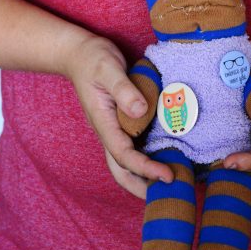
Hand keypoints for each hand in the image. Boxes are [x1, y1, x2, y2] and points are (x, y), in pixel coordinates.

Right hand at [63, 33, 173, 192]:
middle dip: (142, 187)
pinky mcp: (122, 121)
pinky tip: (166, 154)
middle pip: (121, 170)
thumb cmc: (92, 59)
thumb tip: (142, 109)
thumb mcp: (108, 69)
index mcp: (104, 123)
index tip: (167, 175)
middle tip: (168, 195)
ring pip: (127, 161)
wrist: (79, 54)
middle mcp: (108, 131)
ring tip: (171, 181)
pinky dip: (148, 155)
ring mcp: (114, 128)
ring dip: (145, 175)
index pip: (124, 156)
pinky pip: (134, 145)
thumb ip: (123, 89)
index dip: (145, 168)